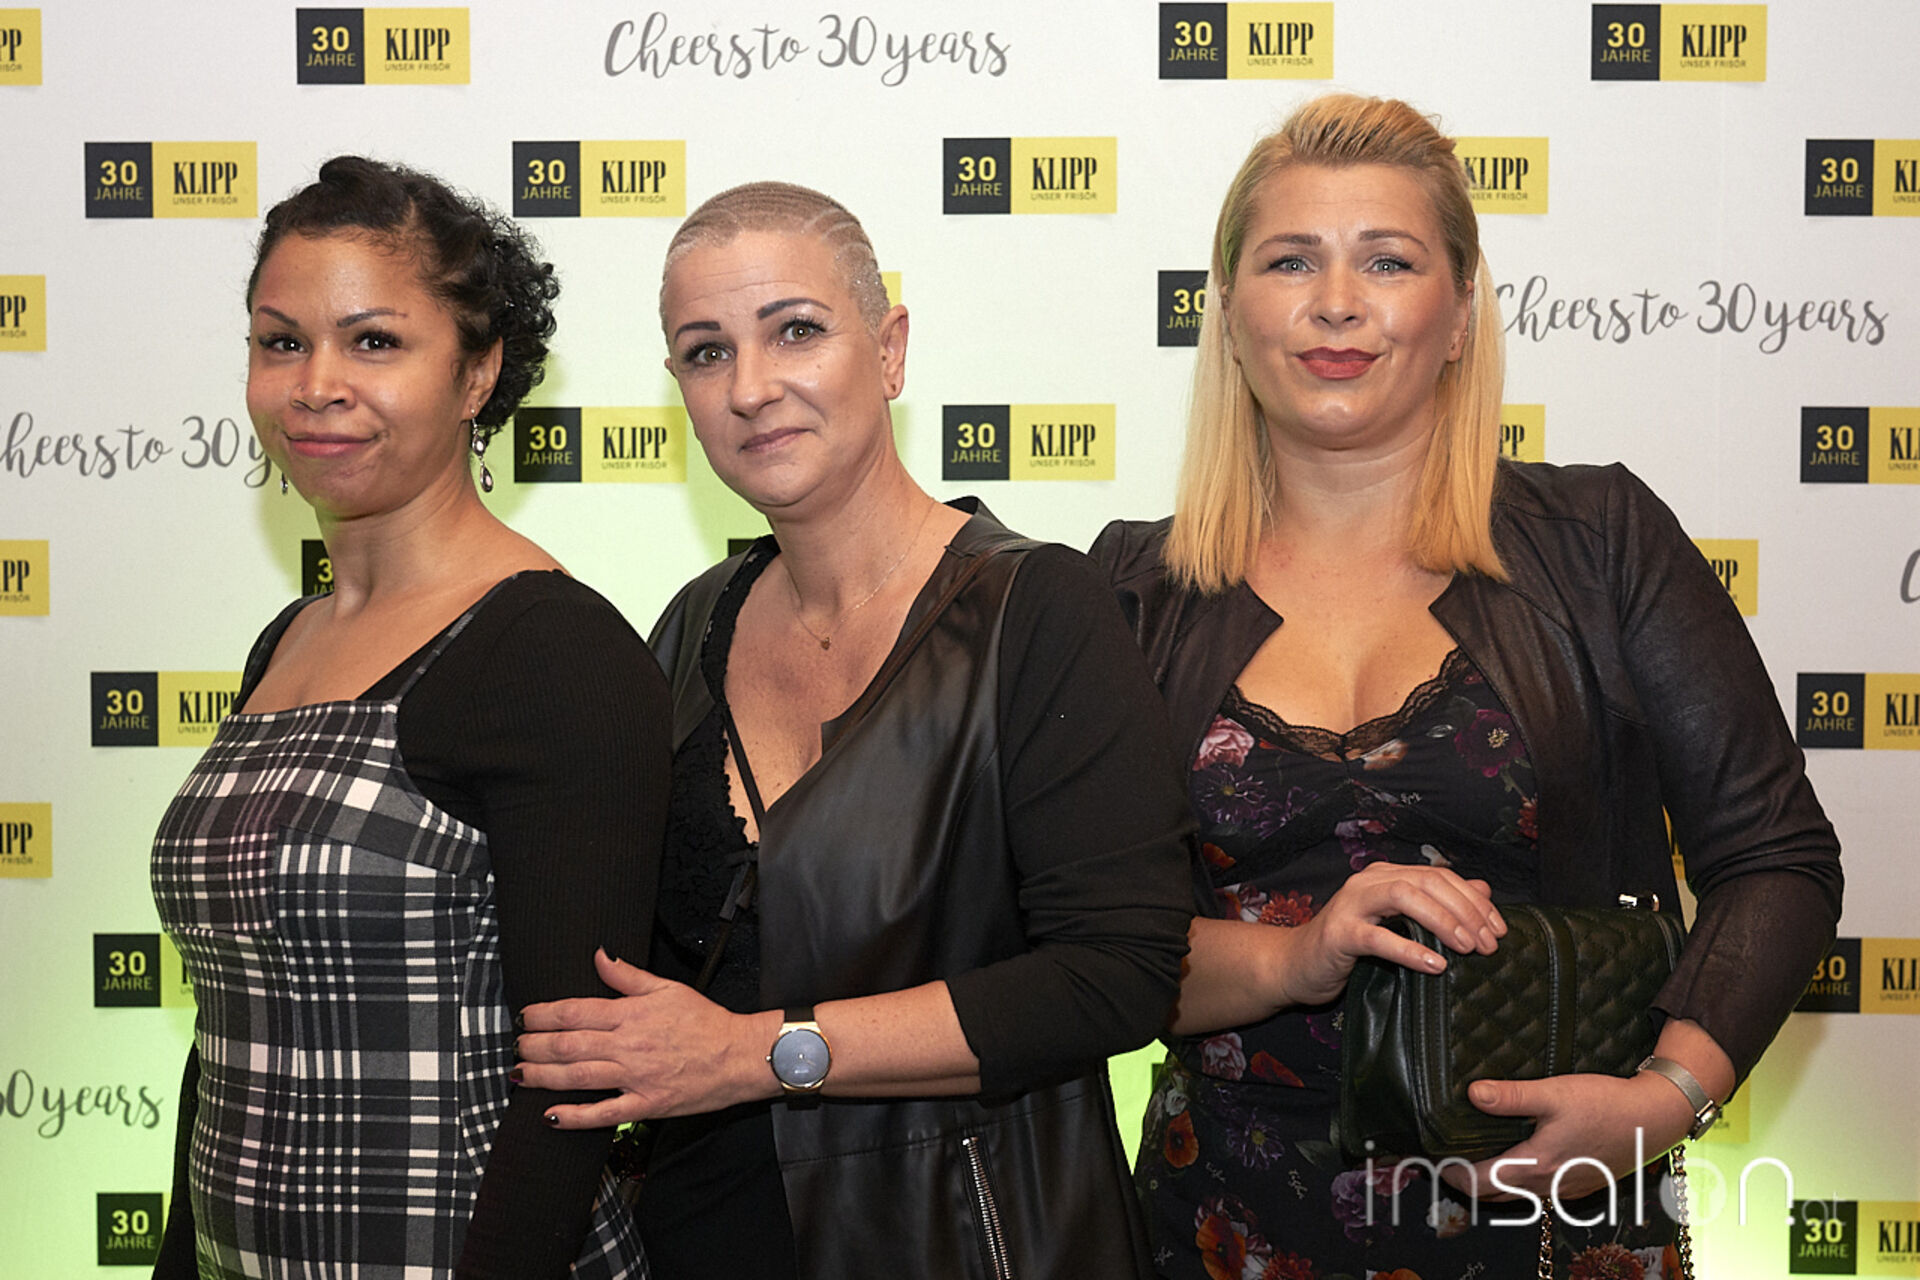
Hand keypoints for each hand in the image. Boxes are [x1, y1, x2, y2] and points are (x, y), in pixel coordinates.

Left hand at [513, 950, 778, 1127]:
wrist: (738, 1055)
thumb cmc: (705, 1021)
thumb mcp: (667, 988)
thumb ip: (628, 976)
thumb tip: (599, 956)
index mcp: (630, 1015)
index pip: (575, 1012)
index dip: (543, 1015)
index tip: (525, 1017)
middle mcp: (627, 1046)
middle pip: (568, 1045)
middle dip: (535, 1045)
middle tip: (516, 1045)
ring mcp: (635, 1078)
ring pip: (578, 1077)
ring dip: (544, 1076)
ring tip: (520, 1073)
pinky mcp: (645, 1105)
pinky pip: (604, 1114)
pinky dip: (576, 1117)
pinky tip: (552, 1115)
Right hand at [1278, 862, 1504, 1007]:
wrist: (1296, 965)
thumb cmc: (1350, 946)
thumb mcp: (1399, 924)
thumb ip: (1438, 904)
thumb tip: (1483, 890)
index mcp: (1386, 876)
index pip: (1440, 877)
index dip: (1474, 901)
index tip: (1499, 930)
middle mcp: (1368, 881)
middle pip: (1426, 881)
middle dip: (1465, 911)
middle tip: (1489, 944)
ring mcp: (1351, 905)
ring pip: (1403, 896)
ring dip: (1442, 921)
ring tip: (1467, 948)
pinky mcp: (1339, 933)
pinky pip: (1378, 937)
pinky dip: (1410, 949)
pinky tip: (1434, 964)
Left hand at [1436, 1071, 1696, 1205]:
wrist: (1654, 1119)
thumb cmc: (1605, 1104)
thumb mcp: (1554, 1092)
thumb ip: (1512, 1096)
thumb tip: (1472, 1094)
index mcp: (1536, 1166)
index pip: (1480, 1183)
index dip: (1452, 1173)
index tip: (1432, 1158)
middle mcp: (1547, 1186)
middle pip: (1493, 1194)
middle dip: (1465, 1181)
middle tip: (1445, 1158)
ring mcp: (1564, 1189)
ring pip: (1515, 1196)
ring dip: (1490, 1183)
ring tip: (1471, 1158)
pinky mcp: (1577, 1184)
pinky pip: (1536, 1192)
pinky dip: (1515, 1182)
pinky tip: (1513, 1159)